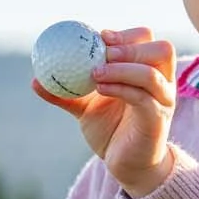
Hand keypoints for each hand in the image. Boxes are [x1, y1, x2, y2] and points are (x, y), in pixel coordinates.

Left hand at [33, 26, 176, 196]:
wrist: (126, 164)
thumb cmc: (110, 130)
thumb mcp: (84, 108)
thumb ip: (65, 93)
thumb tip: (35, 80)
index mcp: (148, 71)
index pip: (147, 40)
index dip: (127, 34)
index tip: (101, 36)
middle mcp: (161, 83)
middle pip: (161, 49)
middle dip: (130, 46)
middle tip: (104, 51)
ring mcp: (163, 101)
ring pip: (152, 74)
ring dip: (123, 68)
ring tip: (96, 73)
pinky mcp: (157, 120)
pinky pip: (143, 99)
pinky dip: (121, 89)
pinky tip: (101, 89)